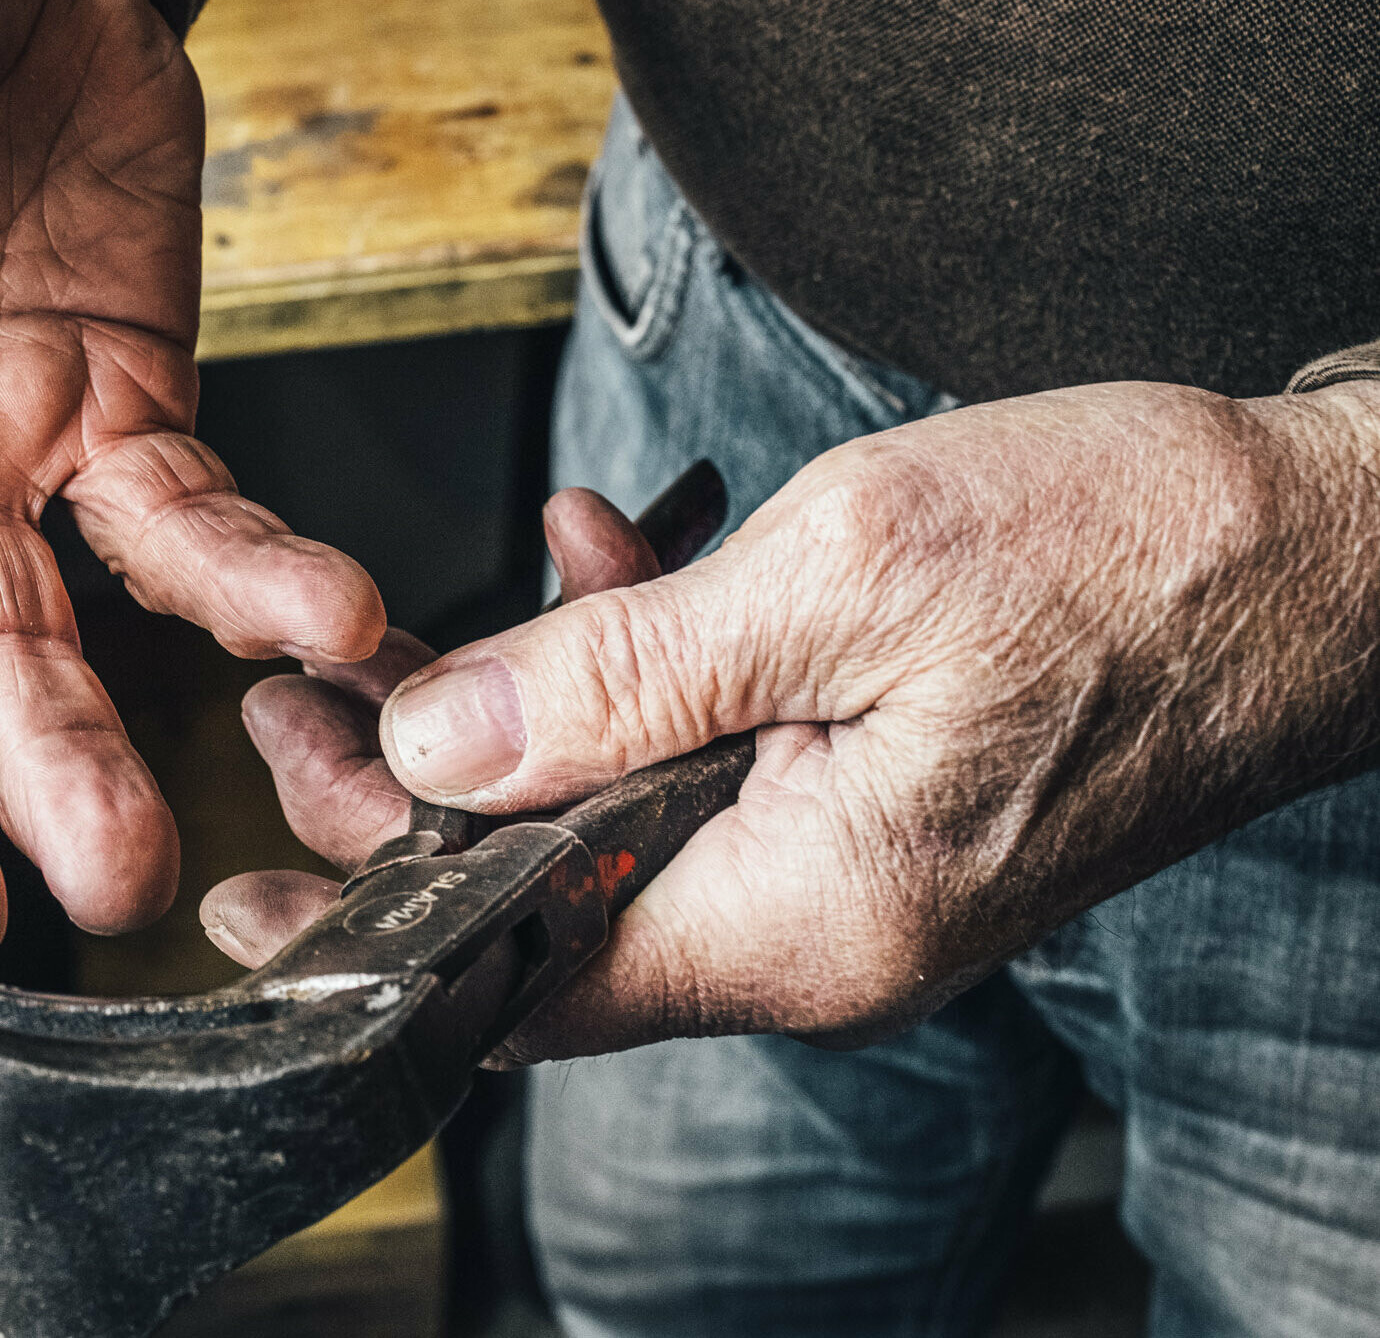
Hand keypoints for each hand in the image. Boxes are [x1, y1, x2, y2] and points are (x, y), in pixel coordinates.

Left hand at [209, 383, 1379, 1058]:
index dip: (379, 933)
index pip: (530, 985)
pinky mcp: (880, 816)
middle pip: (555, 907)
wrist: (1332, 550)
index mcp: (803, 921)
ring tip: (426, 631)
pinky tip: (605, 564)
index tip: (261, 880)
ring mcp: (854, 882)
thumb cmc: (1131, 555)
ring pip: (623, 829)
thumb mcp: (836, 581)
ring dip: (522, 722)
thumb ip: (619, 678)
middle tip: (308, 705)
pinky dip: (638, 681)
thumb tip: (437, 748)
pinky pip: (711, 775)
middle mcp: (821, 938)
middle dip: (415, 806)